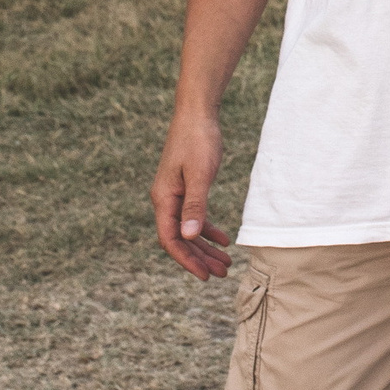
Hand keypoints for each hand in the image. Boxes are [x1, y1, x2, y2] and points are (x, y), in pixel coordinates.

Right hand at [151, 111, 233, 279]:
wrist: (197, 113)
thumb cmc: (198, 140)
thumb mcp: (200, 174)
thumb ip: (195, 205)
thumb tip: (188, 236)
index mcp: (164, 199)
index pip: (171, 239)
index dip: (187, 260)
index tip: (205, 276)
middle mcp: (165, 200)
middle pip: (180, 239)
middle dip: (199, 258)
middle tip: (221, 274)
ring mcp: (175, 194)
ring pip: (188, 230)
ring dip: (205, 247)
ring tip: (226, 263)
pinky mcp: (186, 187)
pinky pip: (194, 216)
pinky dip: (207, 229)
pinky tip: (223, 238)